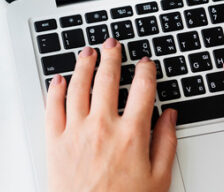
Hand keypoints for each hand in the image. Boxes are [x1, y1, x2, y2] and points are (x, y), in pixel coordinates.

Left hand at [45, 38, 177, 191]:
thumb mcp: (159, 178)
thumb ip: (166, 142)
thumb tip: (170, 116)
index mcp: (131, 133)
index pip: (142, 89)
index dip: (146, 71)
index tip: (146, 63)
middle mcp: (102, 126)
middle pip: (107, 79)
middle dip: (112, 57)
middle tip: (113, 45)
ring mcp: (76, 131)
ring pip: (78, 86)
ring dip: (83, 65)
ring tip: (87, 52)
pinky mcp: (55, 140)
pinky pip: (52, 106)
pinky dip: (55, 89)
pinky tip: (59, 80)